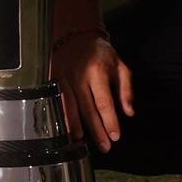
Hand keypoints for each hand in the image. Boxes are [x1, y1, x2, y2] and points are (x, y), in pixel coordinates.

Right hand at [50, 31, 134, 149]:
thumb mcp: (120, 66)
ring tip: (81, 144)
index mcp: (97, 71)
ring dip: (76, 128)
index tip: (115, 136)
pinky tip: (65, 129)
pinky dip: (62, 117)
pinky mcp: (53, 79)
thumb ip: (126, 89)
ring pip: (69, 108)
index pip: (104, 102)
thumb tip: (128, 112)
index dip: (110, 121)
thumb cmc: (100, 53)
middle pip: (88, 110)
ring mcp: (63, 78)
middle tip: (104, 146)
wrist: (76, 35)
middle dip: (96, 131)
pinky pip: (57, 102)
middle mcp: (79, 76)